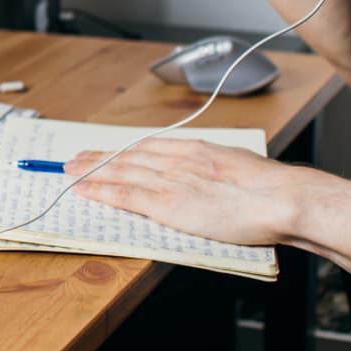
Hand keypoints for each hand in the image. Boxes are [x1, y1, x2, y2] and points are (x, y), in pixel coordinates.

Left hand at [65, 138, 312, 246]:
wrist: (281, 198)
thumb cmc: (270, 190)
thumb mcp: (239, 166)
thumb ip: (217, 167)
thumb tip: (212, 174)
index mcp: (196, 149)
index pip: (148, 146)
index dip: (123, 150)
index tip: (107, 151)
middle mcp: (178, 159)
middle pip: (128, 155)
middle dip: (99, 158)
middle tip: (74, 158)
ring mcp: (171, 180)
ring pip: (121, 171)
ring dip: (92, 171)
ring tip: (70, 172)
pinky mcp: (168, 203)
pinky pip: (126, 194)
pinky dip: (101, 191)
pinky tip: (83, 190)